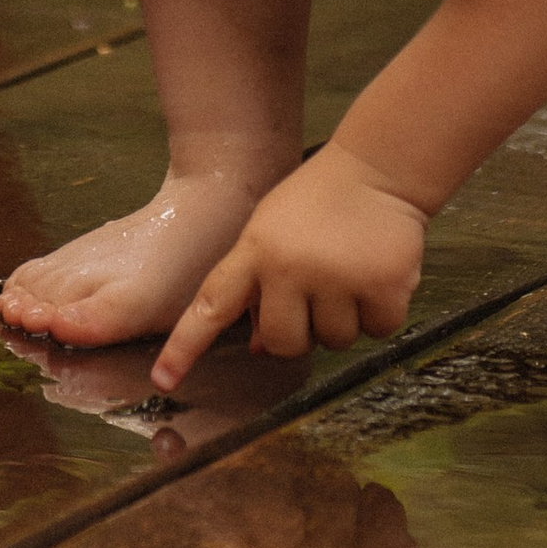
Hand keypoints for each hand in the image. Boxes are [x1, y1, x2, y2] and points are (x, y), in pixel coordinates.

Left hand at [149, 143, 426, 393]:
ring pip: (334, 341)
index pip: (211, 306)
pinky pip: (378, 330)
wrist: (378, 167)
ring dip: (344, 319)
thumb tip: (260, 349)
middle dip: (300, 332)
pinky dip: (382, 313)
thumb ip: (258, 288)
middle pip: (284, 345)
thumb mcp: (271, 233)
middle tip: (317, 294)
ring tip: (350, 273)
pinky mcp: (383, 285)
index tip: (163, 380)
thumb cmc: (317, 202)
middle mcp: (290, 267)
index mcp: (255, 252)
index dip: (185, 347)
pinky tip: (379, 274)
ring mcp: (337, 277)